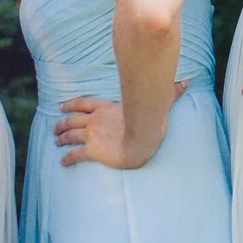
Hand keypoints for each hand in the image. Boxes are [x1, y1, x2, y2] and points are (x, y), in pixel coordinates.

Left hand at [55, 84, 183, 168]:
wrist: (142, 140)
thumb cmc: (149, 121)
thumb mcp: (158, 102)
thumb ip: (170, 92)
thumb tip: (187, 81)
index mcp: (105, 108)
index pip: (83, 102)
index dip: (70, 104)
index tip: (61, 106)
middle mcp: (94, 119)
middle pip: (72, 119)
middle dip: (62, 123)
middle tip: (55, 128)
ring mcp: (92, 134)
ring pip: (70, 135)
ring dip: (61, 137)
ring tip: (56, 141)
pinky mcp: (92, 150)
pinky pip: (75, 154)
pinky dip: (67, 157)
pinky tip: (63, 161)